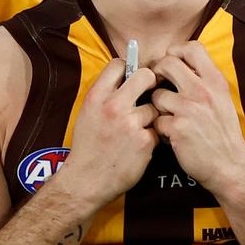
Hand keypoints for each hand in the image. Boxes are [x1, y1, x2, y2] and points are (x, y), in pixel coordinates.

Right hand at [51, 59, 158, 206]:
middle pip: (145, 76)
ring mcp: (130, 124)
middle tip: (149, 90)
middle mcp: (113, 106)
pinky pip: (157, 130)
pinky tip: (139, 146)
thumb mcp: (87, 113)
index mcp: (96, 96)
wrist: (87, 180)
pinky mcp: (145, 141)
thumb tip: (124, 77)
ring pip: (154, 107)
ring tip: (137, 129)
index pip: (119, 64)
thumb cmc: (87, 146)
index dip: (128, 68)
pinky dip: (152, 137)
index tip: (131, 77)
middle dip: (150, 81)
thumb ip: (104, 95)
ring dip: (149, 117)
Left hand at [150, 42, 244, 192]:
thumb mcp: (222, 99)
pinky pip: (157, 120)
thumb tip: (180, 64)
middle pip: (166, 63)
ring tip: (168, 117)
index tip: (171, 62)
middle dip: (157, 73)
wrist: (231, 165)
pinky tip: (171, 135)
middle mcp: (202, 91)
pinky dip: (161, 128)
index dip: (176, 51)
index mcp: (215, 81)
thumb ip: (204, 81)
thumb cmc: (224, 132)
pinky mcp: (177, 128)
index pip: (192, 48)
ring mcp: (189, 109)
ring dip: (158, 107)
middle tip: (158, 85)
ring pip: (157, 95)